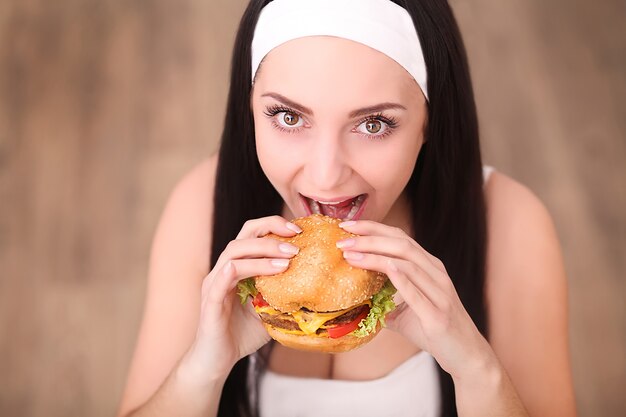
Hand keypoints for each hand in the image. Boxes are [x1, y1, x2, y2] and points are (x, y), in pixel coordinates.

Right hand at [183, 216, 301, 381]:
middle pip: (244, 236)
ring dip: (263, 252)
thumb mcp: (270, 310)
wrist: (217, 361)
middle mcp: (223, 269)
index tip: (299, 230)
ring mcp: (215, 283)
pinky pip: (223, 279)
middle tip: (296, 239)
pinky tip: (265, 271)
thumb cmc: (242, 334)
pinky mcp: (211, 300)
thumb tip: (315, 286)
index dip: (274, 226)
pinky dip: (242, 269)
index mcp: (237, 267)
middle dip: (271, 231)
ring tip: (288, 259)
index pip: (253, 234)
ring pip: (234, 253)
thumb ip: (284, 295)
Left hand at [337, 220, 495, 380]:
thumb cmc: (434, 330)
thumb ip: (385, 298)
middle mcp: (436, 274)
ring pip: (408, 264)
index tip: (347, 225)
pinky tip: (385, 269)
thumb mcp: (407, 309)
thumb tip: (355, 298)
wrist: (466, 356)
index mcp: (429, 267)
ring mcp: (440, 293)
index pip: (400, 237)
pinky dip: (400, 279)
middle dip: (369, 239)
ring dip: (376, 257)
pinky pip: (417, 293)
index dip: (374, 228)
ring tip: (350, 256)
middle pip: (402, 245)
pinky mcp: (438, 315)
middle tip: (343, 240)